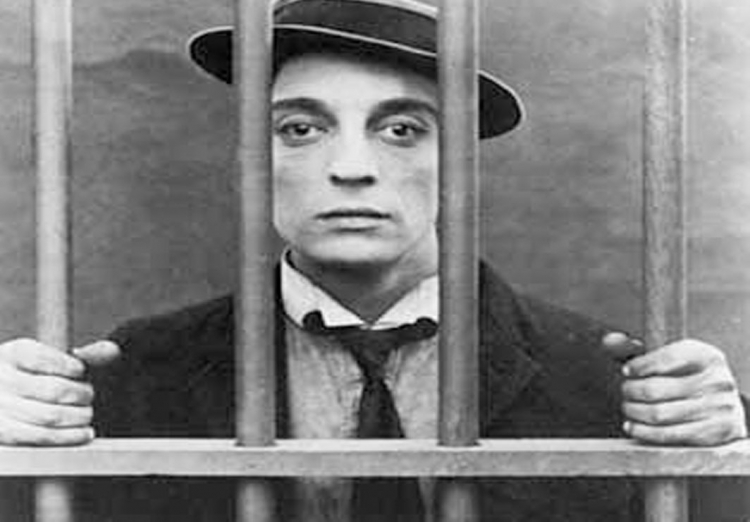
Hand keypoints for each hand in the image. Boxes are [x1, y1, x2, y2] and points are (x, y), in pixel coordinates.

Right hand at [0, 338, 118, 445]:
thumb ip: (84, 354)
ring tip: (86, 413)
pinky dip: (70, 436)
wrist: (2, 400)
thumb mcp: (50, 359)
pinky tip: (84, 432)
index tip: (80, 371)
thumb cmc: (32, 377)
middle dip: (81, 394)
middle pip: (54, 390)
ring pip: (51, 416)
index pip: (46, 359)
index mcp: (13, 354)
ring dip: (79, 416)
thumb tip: (112, 350)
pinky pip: (42, 437)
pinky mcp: (2, 434)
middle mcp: (1, 380)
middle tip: (88, 395)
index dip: (71, 368)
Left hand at [603, 333, 746, 445]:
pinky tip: (632, 426)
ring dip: (633, 411)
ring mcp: (718, 409)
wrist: (725, 406)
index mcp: (705, 356)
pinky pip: (668, 435)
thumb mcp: (671, 358)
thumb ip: (636, 350)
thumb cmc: (689, 378)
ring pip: (658, 414)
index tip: (626, 370)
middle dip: (630, 390)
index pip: (664, 358)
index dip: (638, 365)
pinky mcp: (714, 433)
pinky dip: (643, 431)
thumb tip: (609, 341)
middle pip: (654, 389)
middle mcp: (716, 381)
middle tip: (625, 390)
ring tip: (628, 407)